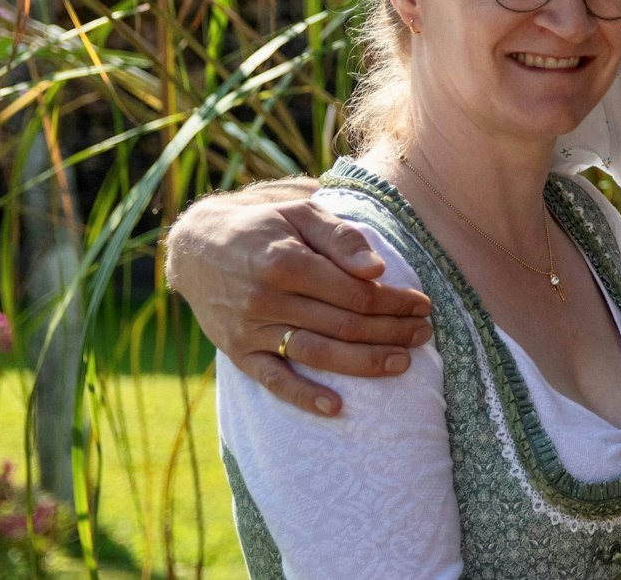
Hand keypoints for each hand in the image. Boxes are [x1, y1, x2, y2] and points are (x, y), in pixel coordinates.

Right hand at [166, 178, 432, 416]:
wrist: (195, 247)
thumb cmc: (262, 225)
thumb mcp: (300, 213)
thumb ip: (341, 237)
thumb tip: (377, 269)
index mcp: (285, 261)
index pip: (355, 292)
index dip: (394, 301)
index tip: (422, 304)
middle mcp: (267, 299)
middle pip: (343, 324)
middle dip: (391, 331)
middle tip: (424, 333)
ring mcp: (251, 329)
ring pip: (317, 353)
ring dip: (364, 363)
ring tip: (403, 363)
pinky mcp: (238, 351)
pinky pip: (273, 380)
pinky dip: (303, 396)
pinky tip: (336, 407)